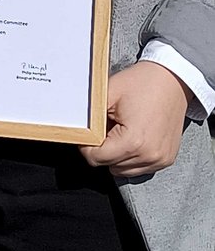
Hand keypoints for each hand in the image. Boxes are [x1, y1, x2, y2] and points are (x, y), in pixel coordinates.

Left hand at [79, 61, 190, 176]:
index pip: (97, 158)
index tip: (87, 133)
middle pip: (110, 165)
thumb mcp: (108, 93)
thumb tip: (78, 131)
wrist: (172, 80)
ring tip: (121, 130)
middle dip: (102, 149)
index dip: (86, 146)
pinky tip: (133, 135)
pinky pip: (139, 167)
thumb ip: (91, 116)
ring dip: (117, 154)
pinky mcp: (166, 159)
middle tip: (106, 126)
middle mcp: (149, 155)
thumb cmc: (141, 83)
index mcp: (133, 141)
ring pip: (124, 170)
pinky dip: (131, 156)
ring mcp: (160, 160)